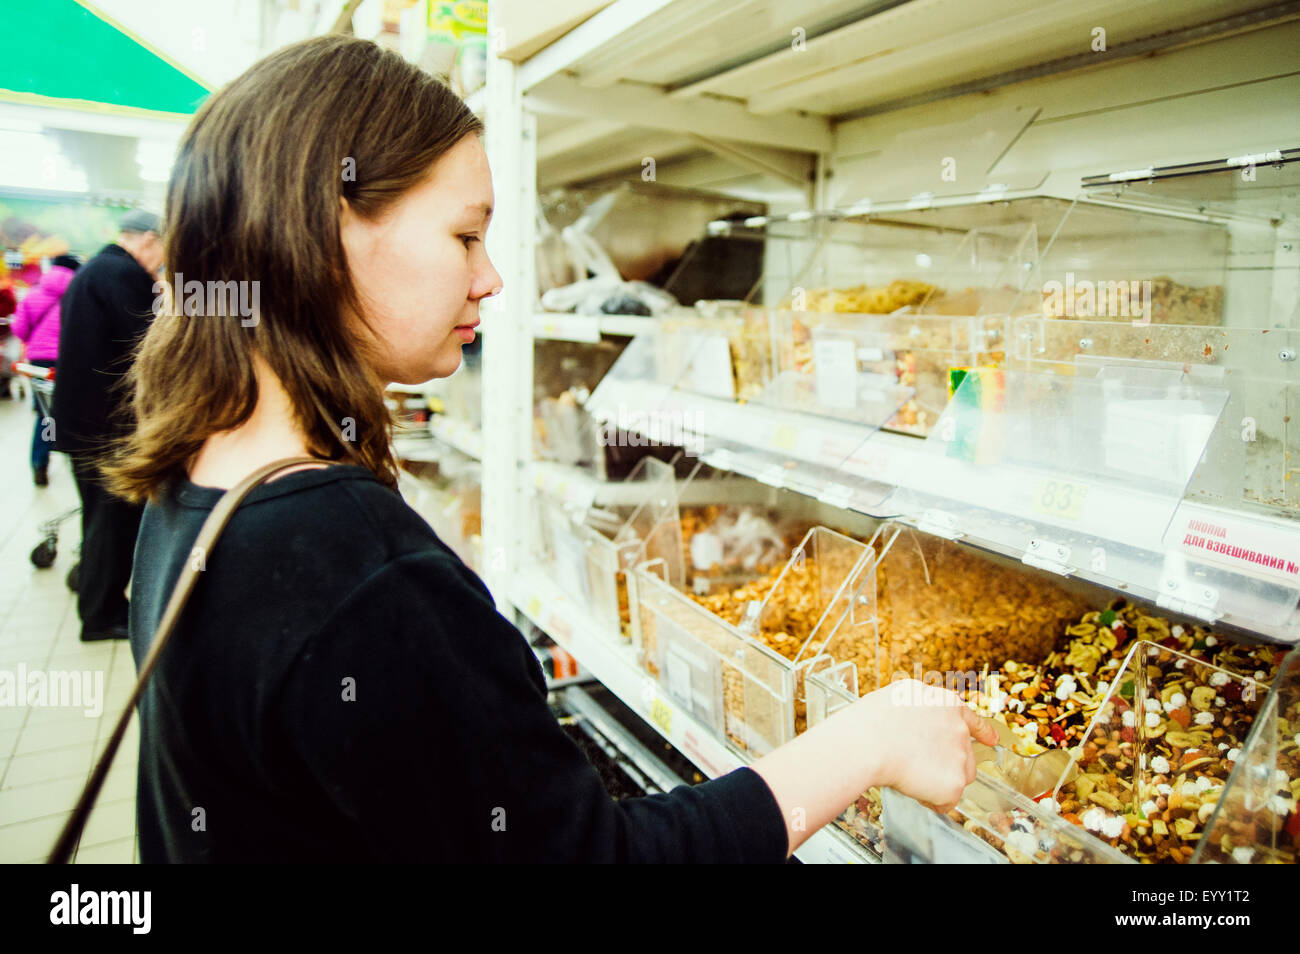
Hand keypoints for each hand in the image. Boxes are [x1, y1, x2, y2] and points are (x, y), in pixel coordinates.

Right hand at [853, 679, 997, 812]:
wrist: (870, 742)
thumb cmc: (873, 720)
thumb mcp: (901, 697)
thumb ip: (920, 709)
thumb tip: (918, 722)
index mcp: (947, 705)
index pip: (973, 721)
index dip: (982, 732)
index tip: (992, 739)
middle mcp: (960, 729)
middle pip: (964, 756)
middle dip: (947, 764)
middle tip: (918, 766)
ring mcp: (960, 756)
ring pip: (956, 779)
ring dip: (939, 781)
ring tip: (909, 777)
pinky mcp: (954, 783)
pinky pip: (946, 801)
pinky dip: (931, 801)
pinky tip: (912, 789)